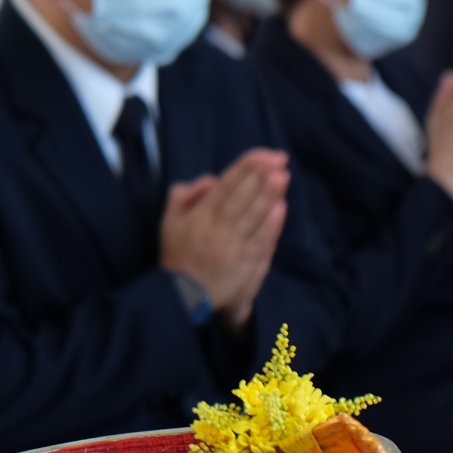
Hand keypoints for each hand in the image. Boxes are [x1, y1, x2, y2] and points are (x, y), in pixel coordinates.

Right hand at [159, 148, 288, 332]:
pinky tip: (281, 208)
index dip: (243, 169)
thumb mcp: (169, 222)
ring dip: (268, 195)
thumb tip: (210, 179)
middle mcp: (216, 230)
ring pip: (252, 217)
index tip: (261, 155)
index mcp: (198, 218)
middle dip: (260, 176)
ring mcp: (232, 248)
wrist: (182, 296)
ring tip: (283, 176)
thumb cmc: (178, 255)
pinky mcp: (244, 265)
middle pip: (241, 199)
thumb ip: (183, 195)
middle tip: (279, 158)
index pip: (224, 187)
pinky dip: (271, 225)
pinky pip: (259, 242)